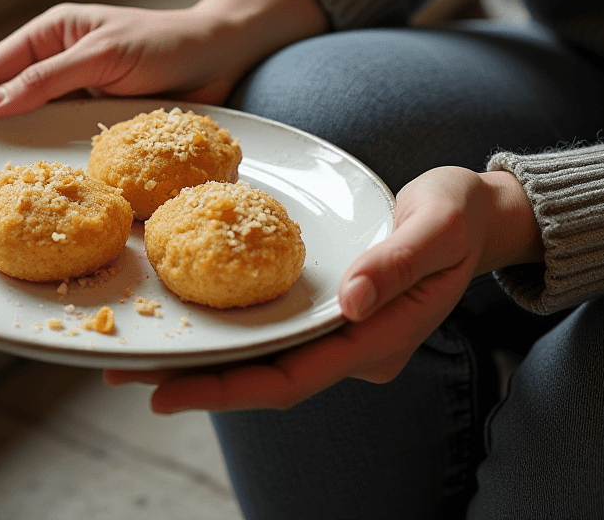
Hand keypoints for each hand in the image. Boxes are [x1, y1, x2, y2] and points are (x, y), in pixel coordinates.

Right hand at [0, 0, 326, 126]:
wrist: (224, 56)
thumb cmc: (166, 41)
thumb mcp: (102, 55)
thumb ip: (45, 79)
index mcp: (52, 34)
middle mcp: (60, 64)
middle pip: (8, 98)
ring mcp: (81, 94)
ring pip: (36, 123)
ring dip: (17, 147)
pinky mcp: (103, 121)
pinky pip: (68, 141)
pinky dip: (52, 158)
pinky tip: (43, 179)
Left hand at [104, 166, 542, 412]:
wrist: (475, 210)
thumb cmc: (458, 215)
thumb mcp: (435, 227)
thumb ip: (395, 262)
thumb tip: (348, 300)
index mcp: (378, 339)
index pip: (291, 380)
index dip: (226, 389)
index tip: (167, 393)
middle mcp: (353, 347)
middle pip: (265, 376)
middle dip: (198, 378)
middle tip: (127, 370)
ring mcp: (341, 332)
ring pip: (264, 355)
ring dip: (207, 355)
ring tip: (143, 349)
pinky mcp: (331, 309)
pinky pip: (273, 327)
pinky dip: (232, 324)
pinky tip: (195, 311)